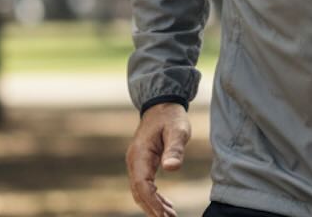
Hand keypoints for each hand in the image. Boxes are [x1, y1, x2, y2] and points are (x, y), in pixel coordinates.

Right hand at [126, 102, 190, 216]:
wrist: (162, 105)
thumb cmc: (171, 117)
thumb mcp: (178, 130)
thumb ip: (175, 149)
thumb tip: (171, 168)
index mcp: (140, 154)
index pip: (142, 184)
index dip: (152, 202)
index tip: (163, 215)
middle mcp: (134, 161)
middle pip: (139, 192)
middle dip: (153, 208)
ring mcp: (136, 163)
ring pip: (140, 191)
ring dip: (153, 205)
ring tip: (169, 216)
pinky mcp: (142, 164)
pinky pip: (144, 185)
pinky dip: (153, 198)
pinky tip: (165, 206)